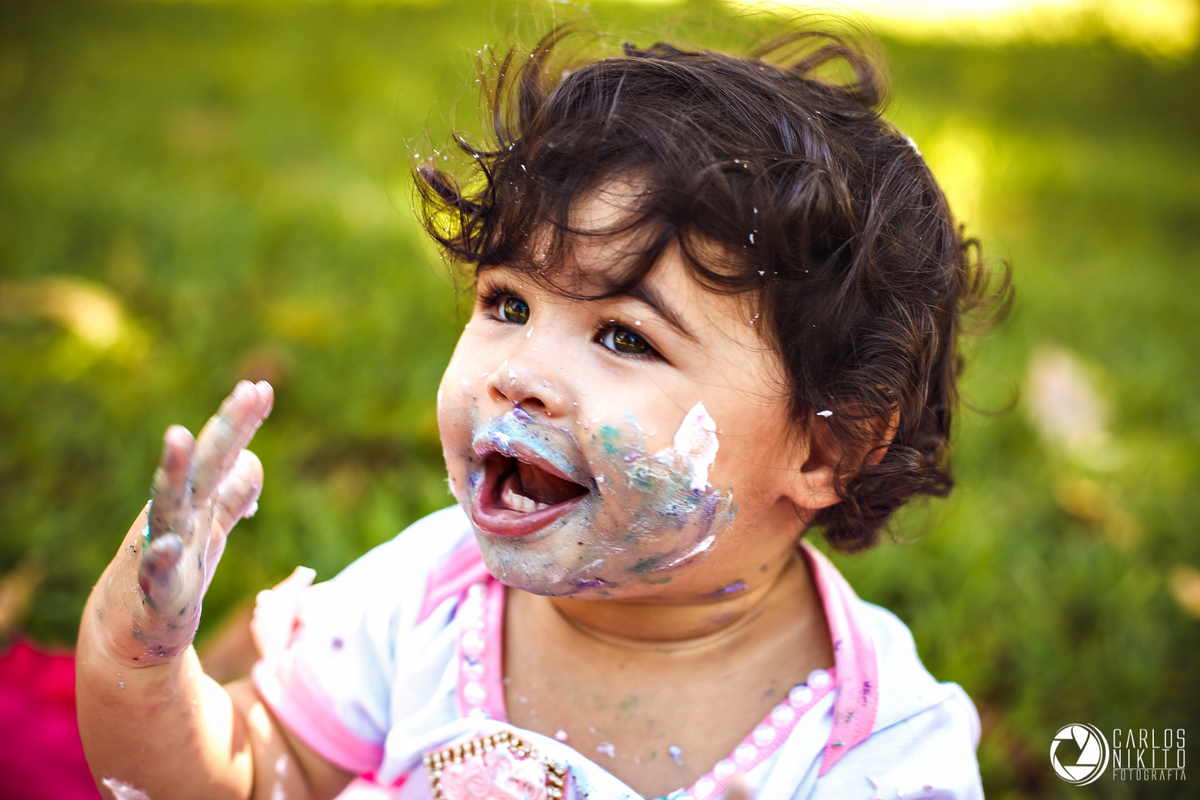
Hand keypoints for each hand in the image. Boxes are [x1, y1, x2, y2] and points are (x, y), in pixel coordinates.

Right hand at [96, 381, 273, 665]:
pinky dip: (159, 560)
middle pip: (205, 467)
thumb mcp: (211, 530)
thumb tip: (251, 461)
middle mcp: (178, 516)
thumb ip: (230, 495)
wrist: (129, 632)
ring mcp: (163, 550)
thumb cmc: (174, 573)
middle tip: (247, 391)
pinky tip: (165, 546)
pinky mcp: (156, 593)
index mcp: (196, 501)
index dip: (241, 423)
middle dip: (226, 428)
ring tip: (177, 435)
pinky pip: (156, 574)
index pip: (222, 454)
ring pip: (168, 506)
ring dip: (173, 472)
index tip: (262, 387)